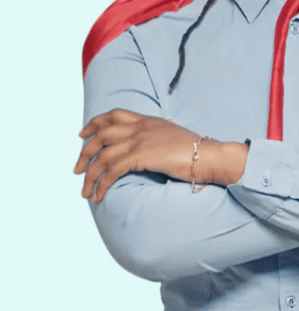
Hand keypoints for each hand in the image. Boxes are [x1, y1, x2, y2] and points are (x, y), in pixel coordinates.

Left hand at [74, 109, 236, 202]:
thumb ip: (159, 136)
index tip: (82, 134)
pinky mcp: (141, 156)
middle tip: (76, 170)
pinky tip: (99, 195)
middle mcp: (141, 127)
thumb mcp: (174, 137)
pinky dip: (101, 184)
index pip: (114, 115)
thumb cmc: (197, 151)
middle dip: (84, 153)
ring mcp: (140, 140)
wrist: (210, 156)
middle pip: (101, 135)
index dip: (94, 124)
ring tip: (85, 192)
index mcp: (148, 120)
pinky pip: (111, 171)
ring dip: (89, 175)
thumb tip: (154, 143)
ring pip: (102, 156)